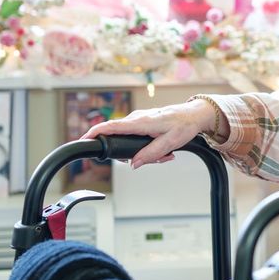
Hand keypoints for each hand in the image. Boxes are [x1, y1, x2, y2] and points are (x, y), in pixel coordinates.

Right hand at [80, 100, 217, 169]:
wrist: (194, 115)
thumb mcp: (169, 143)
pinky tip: (164, 151)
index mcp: (141, 122)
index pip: (112, 126)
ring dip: (143, 151)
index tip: (84, 139)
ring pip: (129, 140)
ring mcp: (139, 119)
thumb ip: (151, 154)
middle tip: (154, 159)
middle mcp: (137, 118)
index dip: (95, 132)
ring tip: (164, 155)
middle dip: (129, 153)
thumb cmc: (184, 125)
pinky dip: (146, 147)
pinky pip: (136, 137)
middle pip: (119, 137)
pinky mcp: (143, 122)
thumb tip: (133, 164)